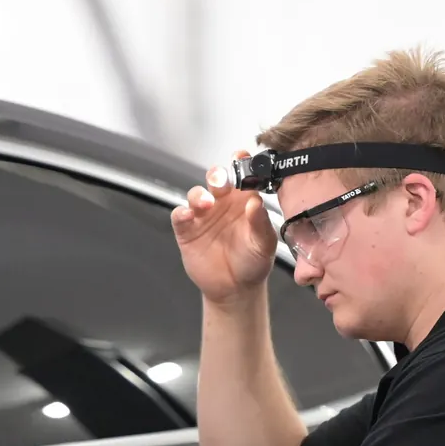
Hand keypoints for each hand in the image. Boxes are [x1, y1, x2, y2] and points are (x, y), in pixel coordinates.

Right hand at [171, 151, 277, 302]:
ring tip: (206, 203)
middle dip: (217, 175)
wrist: (236, 289)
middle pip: (216, 180)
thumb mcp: (264, 244)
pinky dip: (181, 212)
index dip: (241, 163)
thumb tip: (255, 202)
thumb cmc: (254, 261)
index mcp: (244, 201)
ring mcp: (203, 215)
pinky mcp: (187, 230)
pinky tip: (188, 215)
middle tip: (221, 180)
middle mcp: (223, 203)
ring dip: (199, 195)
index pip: (243, 176)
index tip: (241, 156)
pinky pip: (180, 216)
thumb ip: (261, 223)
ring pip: (196, 194)